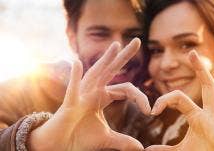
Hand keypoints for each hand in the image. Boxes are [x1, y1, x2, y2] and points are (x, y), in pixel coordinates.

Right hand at [28, 38, 150, 150]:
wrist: (61, 145)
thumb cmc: (79, 137)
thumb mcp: (106, 138)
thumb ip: (123, 141)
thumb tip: (140, 148)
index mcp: (102, 96)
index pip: (126, 89)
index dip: (140, 98)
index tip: (150, 111)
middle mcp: (93, 91)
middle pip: (112, 70)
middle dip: (124, 56)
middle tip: (138, 41)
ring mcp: (81, 95)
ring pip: (95, 73)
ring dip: (105, 59)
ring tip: (116, 45)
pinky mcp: (70, 104)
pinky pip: (72, 89)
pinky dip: (75, 77)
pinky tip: (77, 62)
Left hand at [146, 51, 213, 150]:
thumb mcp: (179, 150)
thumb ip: (164, 149)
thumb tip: (147, 150)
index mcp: (196, 115)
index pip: (179, 98)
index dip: (165, 100)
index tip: (152, 110)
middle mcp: (210, 115)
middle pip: (207, 88)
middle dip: (200, 70)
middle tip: (192, 52)